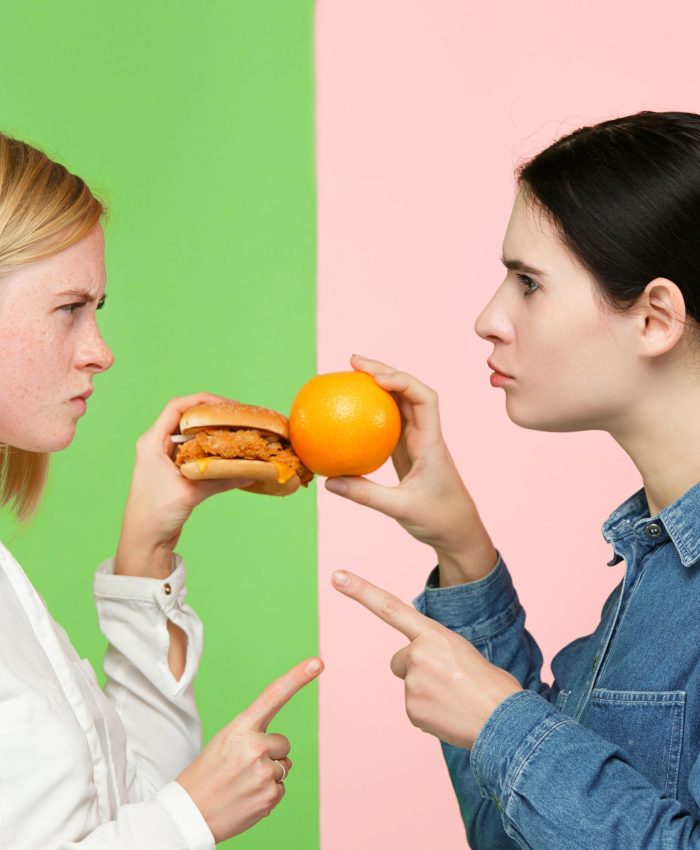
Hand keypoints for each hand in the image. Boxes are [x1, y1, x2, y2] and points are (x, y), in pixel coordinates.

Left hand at [115, 393, 254, 577]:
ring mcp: (165, 459)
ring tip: (236, 432)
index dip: (202, 401)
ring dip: (213, 433)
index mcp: (152, 442)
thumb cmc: (154, 514)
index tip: (226, 406)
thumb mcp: (190, 493)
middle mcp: (157, 446)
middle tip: (237, 418)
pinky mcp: (175, 472)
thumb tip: (251, 472)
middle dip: (213, 416)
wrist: (144, 541)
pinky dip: (212, 451)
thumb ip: (220, 479)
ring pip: (192, 436)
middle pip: (187, 419)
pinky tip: (229, 455)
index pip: (177, 408)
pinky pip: (196, 453)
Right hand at [177, 657, 323, 841]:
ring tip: (240, 784)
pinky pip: (280, 788)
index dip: (297, 677)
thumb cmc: (207, 774)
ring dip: (267, 775)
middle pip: (283, 744)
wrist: (188, 814)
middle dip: (270, 753)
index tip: (318, 663)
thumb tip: (286, 758)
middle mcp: (255, 747)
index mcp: (241, 727)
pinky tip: (246, 798)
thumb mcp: (225, 742)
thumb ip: (256, 738)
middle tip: (241, 767)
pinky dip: (266, 794)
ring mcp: (264, 773)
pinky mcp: (270, 796)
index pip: (274, 696)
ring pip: (283, 767)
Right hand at [325, 355, 496, 583]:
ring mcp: (417, 442)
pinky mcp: (408, 452)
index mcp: (431, 443)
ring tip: (350, 376)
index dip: (401, 381)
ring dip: (378, 386)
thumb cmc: (439, 520)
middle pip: (409, 391)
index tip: (374, 376)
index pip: (424, 399)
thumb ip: (365, 495)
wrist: (459, 533)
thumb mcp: (401, 510)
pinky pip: (389, 424)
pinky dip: (372, 412)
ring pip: (400, 404)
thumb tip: (328, 481)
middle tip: (352, 362)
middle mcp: (426, 436)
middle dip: (384, 371)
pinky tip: (350, 413)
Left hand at [332, 570, 519, 748]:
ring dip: (428, 692)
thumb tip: (419, 672)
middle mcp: (417, 654)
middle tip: (448, 681)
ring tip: (456, 698)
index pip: (391, 607)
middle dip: (417, 669)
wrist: (506, 721)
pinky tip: (451, 714)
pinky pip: (415, 709)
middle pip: (401, 660)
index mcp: (434, 634)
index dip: (361, 591)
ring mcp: (412, 684)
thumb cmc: (491, 685)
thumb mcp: (463, 652)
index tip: (337, 576)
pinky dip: (430, 712)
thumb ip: (436, 652)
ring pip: (410, 686)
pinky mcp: (412, 710)